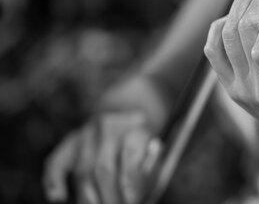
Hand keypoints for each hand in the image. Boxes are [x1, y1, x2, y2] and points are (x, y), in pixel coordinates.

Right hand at [43, 111, 161, 203]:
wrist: (129, 111)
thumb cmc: (145, 141)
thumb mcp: (155, 149)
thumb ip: (148, 169)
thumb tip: (133, 193)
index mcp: (136, 124)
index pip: (129, 156)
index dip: (130, 185)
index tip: (132, 200)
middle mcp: (108, 125)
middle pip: (102, 168)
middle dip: (109, 197)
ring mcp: (86, 133)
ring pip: (82, 171)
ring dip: (89, 198)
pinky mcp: (70, 141)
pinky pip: (56, 162)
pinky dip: (54, 181)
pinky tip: (59, 198)